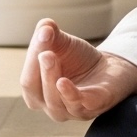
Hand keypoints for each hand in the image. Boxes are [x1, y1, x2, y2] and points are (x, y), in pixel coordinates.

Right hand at [20, 19, 136, 122]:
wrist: (109, 67)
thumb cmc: (78, 59)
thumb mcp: (61, 43)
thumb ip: (48, 32)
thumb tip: (44, 27)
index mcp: (38, 94)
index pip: (28, 82)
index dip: (31, 60)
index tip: (41, 35)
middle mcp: (52, 106)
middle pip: (38, 95)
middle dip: (41, 73)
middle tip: (45, 53)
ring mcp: (73, 110)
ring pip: (56, 102)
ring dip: (51, 80)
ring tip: (51, 58)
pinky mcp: (95, 106)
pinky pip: (80, 105)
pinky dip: (71, 95)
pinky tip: (64, 82)